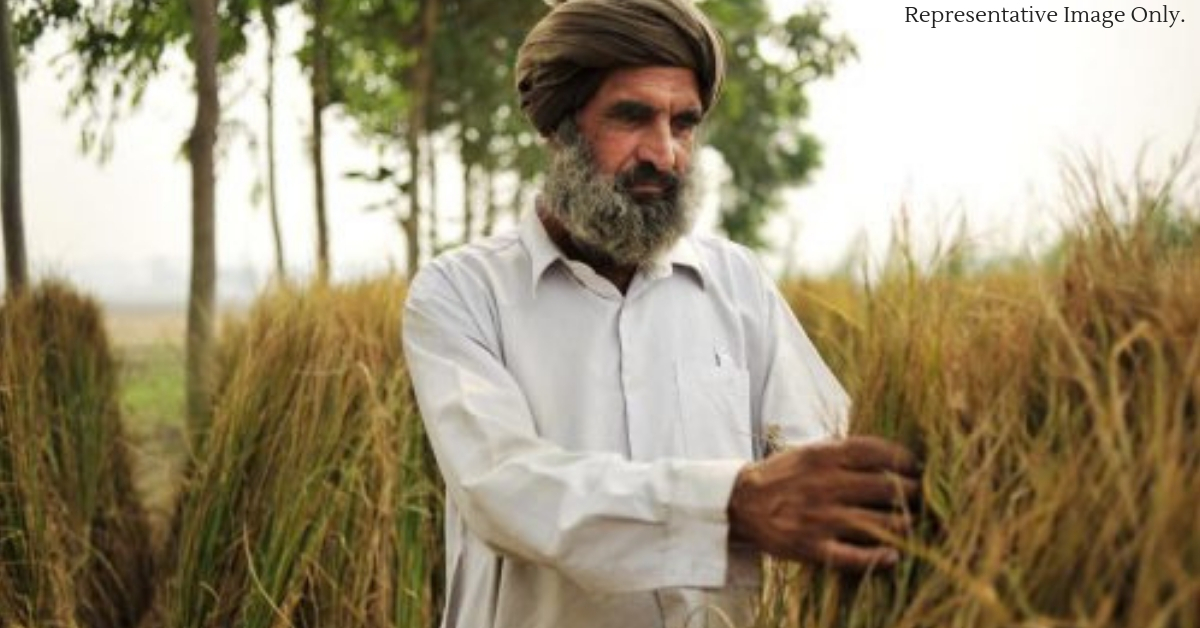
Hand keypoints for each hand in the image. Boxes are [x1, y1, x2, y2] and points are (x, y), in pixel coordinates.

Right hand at [727, 435, 920, 572]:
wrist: (740, 503)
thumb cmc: (782, 475)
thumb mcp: (809, 451)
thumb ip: (844, 450)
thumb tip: (888, 453)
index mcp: (825, 456)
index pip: (879, 452)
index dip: (906, 460)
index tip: (916, 468)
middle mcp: (826, 485)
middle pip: (889, 489)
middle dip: (912, 493)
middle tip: (919, 497)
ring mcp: (821, 518)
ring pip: (881, 524)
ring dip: (904, 525)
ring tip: (910, 523)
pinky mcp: (812, 547)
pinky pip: (854, 557)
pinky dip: (878, 559)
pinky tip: (892, 556)